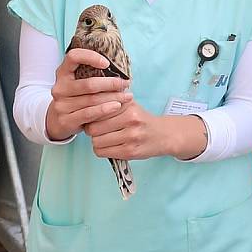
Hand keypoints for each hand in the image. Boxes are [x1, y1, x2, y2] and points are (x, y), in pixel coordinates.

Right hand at [45, 48, 132, 141]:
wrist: (59, 121)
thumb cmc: (77, 98)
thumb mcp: (79, 84)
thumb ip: (93, 76)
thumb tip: (121, 71)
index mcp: (63, 73)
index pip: (73, 57)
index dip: (90, 56)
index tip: (107, 63)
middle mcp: (60, 88)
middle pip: (89, 84)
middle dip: (111, 84)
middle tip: (126, 84)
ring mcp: (61, 105)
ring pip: (92, 100)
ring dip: (113, 98)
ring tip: (127, 96)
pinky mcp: (65, 120)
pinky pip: (89, 113)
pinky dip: (105, 109)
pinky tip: (117, 106)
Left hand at [85, 105, 208, 160]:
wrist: (164, 135)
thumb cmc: (143, 119)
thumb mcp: (130, 104)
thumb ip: (111, 100)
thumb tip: (87, 99)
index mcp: (128, 105)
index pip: (97, 110)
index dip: (91, 114)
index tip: (92, 116)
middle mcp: (130, 120)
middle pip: (93, 127)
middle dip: (92, 129)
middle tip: (97, 129)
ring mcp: (131, 137)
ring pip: (96, 141)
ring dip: (97, 141)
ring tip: (104, 137)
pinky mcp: (130, 152)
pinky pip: (102, 152)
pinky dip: (102, 150)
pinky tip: (109, 146)